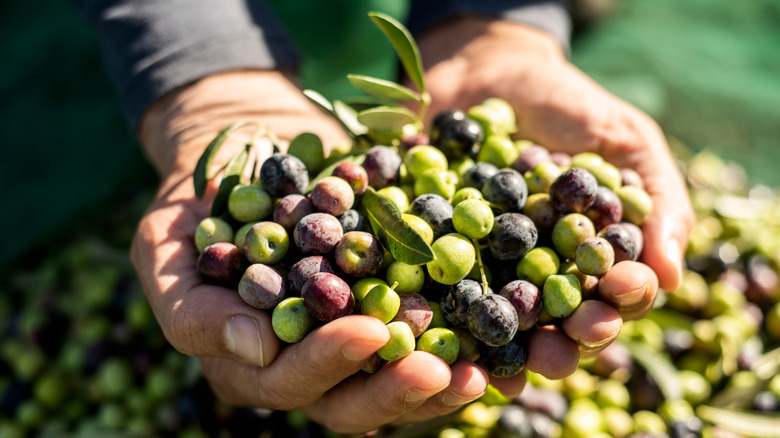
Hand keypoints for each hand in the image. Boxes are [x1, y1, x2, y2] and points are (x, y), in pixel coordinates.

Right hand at [130, 70, 493, 433]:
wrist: (252, 148)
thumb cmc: (198, 200)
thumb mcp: (162, 244)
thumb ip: (192, 305)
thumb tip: (256, 351)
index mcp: (247, 359)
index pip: (286, 380)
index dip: (327, 363)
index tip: (368, 330)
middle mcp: (300, 362)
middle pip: (349, 400)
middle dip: (394, 388)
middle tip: (442, 370)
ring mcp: (347, 339)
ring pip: (393, 381)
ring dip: (438, 381)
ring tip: (481, 369)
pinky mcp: (387, 306)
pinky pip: (426, 337)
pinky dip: (462, 340)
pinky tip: (497, 338)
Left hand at [416, 17, 693, 375]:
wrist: (484, 68)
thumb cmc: (565, 103)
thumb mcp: (623, 137)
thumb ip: (655, 198)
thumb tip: (670, 276)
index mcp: (590, 258)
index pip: (612, 296)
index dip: (618, 304)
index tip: (616, 295)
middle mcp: (539, 275)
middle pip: (554, 329)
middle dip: (559, 347)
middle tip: (554, 354)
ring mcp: (485, 270)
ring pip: (496, 327)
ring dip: (498, 354)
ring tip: (498, 371)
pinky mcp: (434, 256)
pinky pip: (434, 292)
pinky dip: (433, 313)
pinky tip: (432, 331)